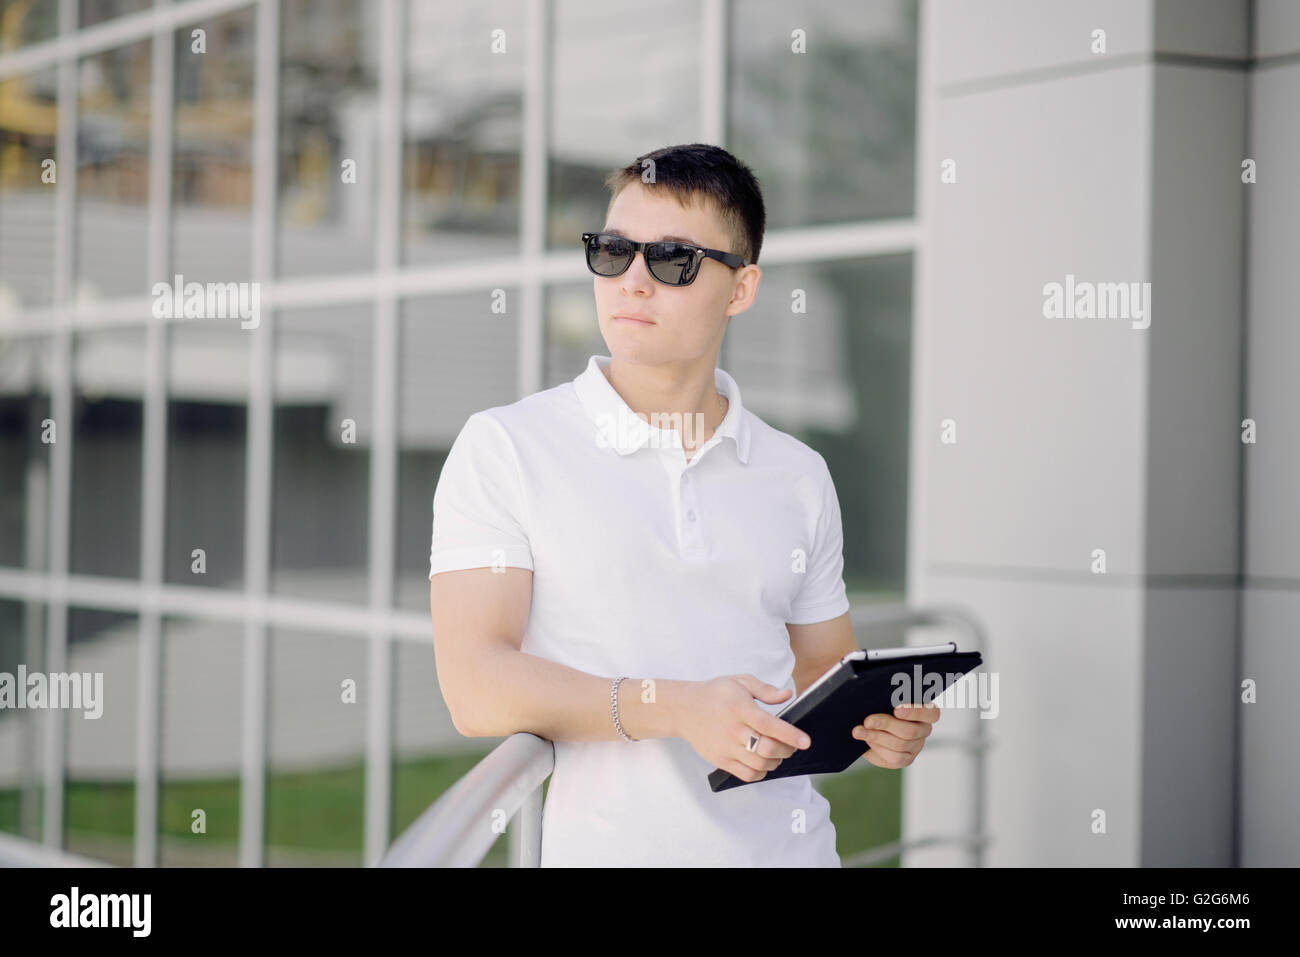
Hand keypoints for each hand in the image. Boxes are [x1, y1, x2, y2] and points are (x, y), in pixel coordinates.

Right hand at [678, 675, 811, 782]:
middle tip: (792, 746)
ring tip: (778, 753)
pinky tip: (763, 762)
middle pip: (766, 748)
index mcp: (739, 708)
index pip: (768, 725)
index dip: (789, 735)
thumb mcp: (740, 682)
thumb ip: (765, 689)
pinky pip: (746, 774)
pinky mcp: (720, 760)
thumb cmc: (715, 693)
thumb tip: (788, 695)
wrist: (683, 709)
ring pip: (759, 764)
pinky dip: (761, 772)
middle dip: (786, 750)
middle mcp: (732, 730)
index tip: (805, 741)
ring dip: (775, 761)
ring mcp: (725, 748)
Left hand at [851, 704, 939, 768]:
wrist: (870, 724)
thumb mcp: (885, 698)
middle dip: (886, 725)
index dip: (915, 712)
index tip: (896, 709)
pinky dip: (877, 748)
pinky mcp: (906, 759)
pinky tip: (866, 741)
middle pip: (910, 731)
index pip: (931, 713)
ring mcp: (916, 746)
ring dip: (876, 737)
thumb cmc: (881, 705)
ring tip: (858, 731)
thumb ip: (886, 697)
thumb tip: (875, 696)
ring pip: (900, 745)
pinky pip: (895, 758)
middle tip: (867, 721)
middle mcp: (924, 729)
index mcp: (926, 711)